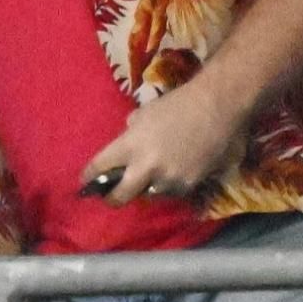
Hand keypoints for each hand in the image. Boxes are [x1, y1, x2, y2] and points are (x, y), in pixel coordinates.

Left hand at [78, 81, 247, 206]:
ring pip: (149, 195)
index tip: (85, 182)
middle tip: (111, 197)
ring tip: (152, 177)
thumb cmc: (178, 103)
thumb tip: (127, 144)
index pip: (100, 166)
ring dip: (147, 188)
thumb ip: (132, 133)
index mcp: (130, 145)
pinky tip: (175, 173)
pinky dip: (170, 185)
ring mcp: (168, 178)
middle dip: (112, 198)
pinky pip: (173, 192)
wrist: (217, 106)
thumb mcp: (145, 114)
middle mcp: (146, 167)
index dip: (89, 176)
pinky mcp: (189, 185)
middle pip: (120, 196)